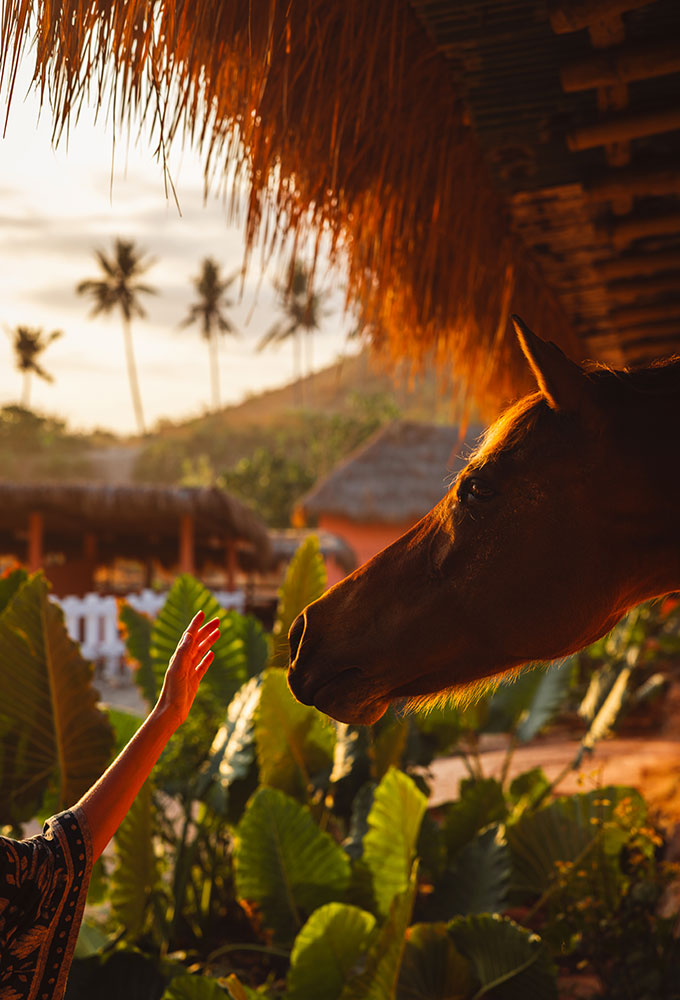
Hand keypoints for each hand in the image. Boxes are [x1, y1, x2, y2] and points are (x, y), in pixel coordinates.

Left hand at [155, 610, 219, 725]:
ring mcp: (189, 670)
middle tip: (218, 620)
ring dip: (209, 641)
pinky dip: (207, 658)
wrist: (171, 711)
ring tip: (218, 632)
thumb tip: (189, 634)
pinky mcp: (194, 680)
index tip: (202, 613)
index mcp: (179, 656)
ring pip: (200, 651)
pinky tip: (212, 654)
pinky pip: (202, 666)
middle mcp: (183, 661)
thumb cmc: (173, 691)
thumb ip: (183, 652)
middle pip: (197, 641)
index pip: (189, 635)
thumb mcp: (178, 669)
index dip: (195, 624)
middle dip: (206, 629)